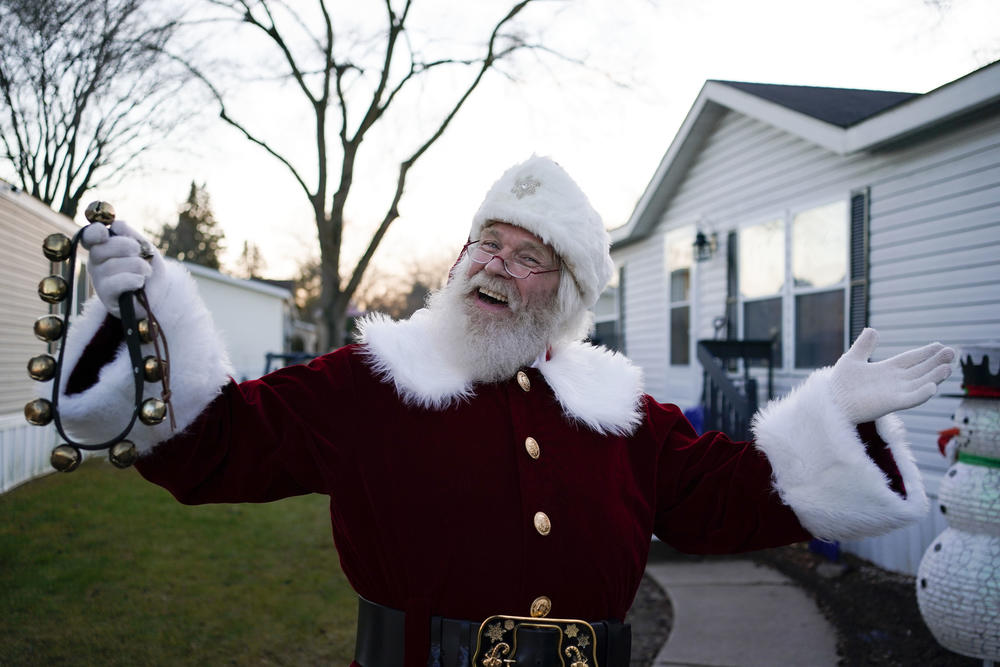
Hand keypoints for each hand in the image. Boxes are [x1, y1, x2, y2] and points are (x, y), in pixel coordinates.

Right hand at [81, 220, 163, 317]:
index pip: (89, 237)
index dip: (93, 233)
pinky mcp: (106, 297)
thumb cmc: (147, 268)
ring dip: (137, 265)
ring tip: (146, 271)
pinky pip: (115, 284)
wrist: (158, 294)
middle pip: (100, 249)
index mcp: (102, 248)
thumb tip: (117, 224)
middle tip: (139, 250)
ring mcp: (99, 281)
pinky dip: (133, 279)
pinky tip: (140, 282)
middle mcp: (95, 263)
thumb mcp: (144, 248)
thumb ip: (131, 235)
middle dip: (124, 246)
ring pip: (112, 266)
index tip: (103, 231)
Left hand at [829, 328, 954, 423]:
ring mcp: (893, 393)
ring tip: (947, 367)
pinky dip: (921, 394)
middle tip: (952, 352)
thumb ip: (863, 346)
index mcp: (886, 370)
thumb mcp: (852, 359)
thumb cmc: (839, 384)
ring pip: (919, 383)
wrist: (831, 401)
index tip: (940, 345)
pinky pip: (909, 400)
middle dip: (935, 362)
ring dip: (933, 377)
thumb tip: (872, 329)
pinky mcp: (889, 404)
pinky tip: (932, 387)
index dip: (925, 353)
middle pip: (920, 370)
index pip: (910, 360)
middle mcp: (894, 381)